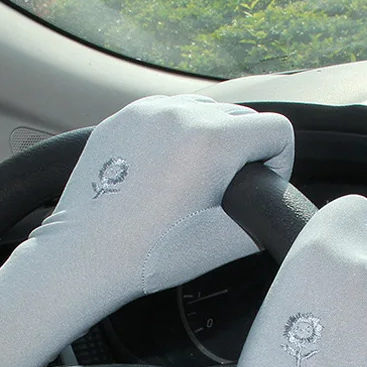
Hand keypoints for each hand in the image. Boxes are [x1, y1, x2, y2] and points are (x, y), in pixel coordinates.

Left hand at [44, 94, 294, 296]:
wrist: (85, 258)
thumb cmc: (151, 257)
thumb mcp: (224, 244)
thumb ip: (264, 216)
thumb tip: (272, 205)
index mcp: (212, 141)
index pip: (277, 130)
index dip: (281, 164)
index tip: (263, 189)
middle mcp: (180, 113)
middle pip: (242, 116)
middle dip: (246, 151)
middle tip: (230, 191)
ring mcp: (146, 111)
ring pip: (204, 109)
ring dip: (212, 138)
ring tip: (196, 179)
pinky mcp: (121, 118)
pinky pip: (166, 114)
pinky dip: (175, 136)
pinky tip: (164, 172)